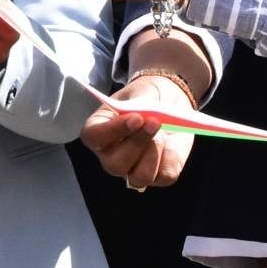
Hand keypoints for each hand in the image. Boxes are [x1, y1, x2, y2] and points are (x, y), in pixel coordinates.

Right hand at [80, 76, 194, 187]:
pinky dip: (171, 158)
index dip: (114, 130)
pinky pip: (165, 176)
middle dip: (138, 143)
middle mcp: (110, 155)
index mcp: (98, 130)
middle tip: (155, 122)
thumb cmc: (147, 97)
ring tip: (162, 133)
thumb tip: (146, 117)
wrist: (168, 104)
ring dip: (155, 153)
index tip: (136, 118)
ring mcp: (132, 170)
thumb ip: (141, 101)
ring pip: (140, 177)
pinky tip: (171, 143)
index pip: (94, 137)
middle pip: (116, 164)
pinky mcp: (157, 177)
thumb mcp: (142, 90)